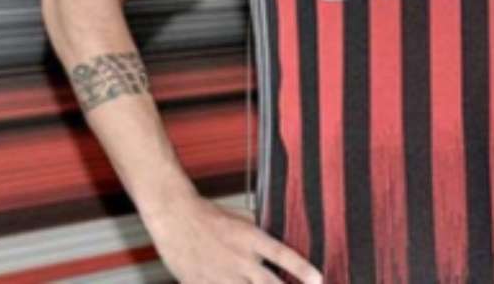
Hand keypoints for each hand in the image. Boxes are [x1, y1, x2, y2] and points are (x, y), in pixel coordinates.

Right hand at [143, 194, 321, 283]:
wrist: (176, 218)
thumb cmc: (209, 215)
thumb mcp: (242, 219)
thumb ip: (260, 232)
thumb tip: (279, 239)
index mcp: (251, 239)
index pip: (283, 256)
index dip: (302, 269)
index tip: (318, 279)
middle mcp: (239, 259)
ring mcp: (220, 276)